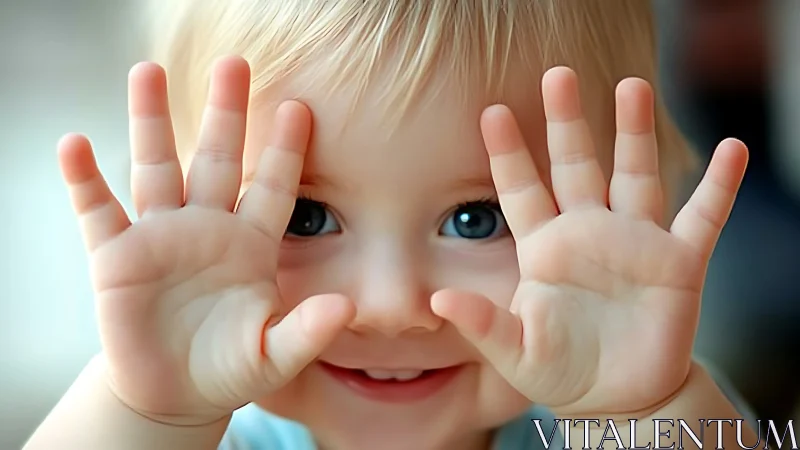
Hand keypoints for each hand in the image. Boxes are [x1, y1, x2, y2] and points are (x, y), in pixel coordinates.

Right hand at [58, 56, 354, 424]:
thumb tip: (346, 309)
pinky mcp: (116, 257)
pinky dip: (85, 180)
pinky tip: (75, 145)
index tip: (300, 108)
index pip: (273, 187)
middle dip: (226, 114)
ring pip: (157, 167)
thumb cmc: (229, 367)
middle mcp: (208, 227)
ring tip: (147, 71)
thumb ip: (308, 331)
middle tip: (234, 64)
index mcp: (251, 244)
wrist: (176, 393)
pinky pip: (98, 211)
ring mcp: (161, 236)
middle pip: (218, 159)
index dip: (285, 150)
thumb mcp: (274, 355)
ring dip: (150, 121)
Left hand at [431, 67, 746, 416]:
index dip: (509, 152)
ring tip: (632, 86)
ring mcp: (634, 243)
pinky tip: (731, 149)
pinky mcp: (678, 264)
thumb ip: (482, 324)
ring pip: (634, 175)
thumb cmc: (560, 372)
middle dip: (567, 122)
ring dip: (634, 133)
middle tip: (558, 75)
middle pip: (575, 165)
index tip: (492, 111)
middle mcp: (587, 233)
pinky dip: (719, 185)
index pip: (521, 189)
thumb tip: (437, 300)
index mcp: (545, 248)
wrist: (618, 400)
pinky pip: (703, 217)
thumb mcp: (515, 352)